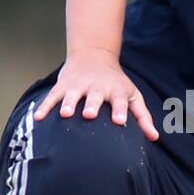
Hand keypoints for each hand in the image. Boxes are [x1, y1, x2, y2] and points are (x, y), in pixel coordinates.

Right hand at [33, 49, 159, 139]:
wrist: (94, 56)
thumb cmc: (117, 83)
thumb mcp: (133, 95)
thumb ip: (143, 117)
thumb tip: (155, 138)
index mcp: (116, 91)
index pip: (120, 101)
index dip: (120, 110)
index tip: (119, 121)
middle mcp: (97, 87)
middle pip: (95, 96)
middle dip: (92, 104)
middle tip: (90, 114)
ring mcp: (79, 85)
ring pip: (72, 95)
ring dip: (69, 103)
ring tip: (66, 114)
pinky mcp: (63, 85)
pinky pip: (53, 96)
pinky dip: (45, 106)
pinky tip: (38, 117)